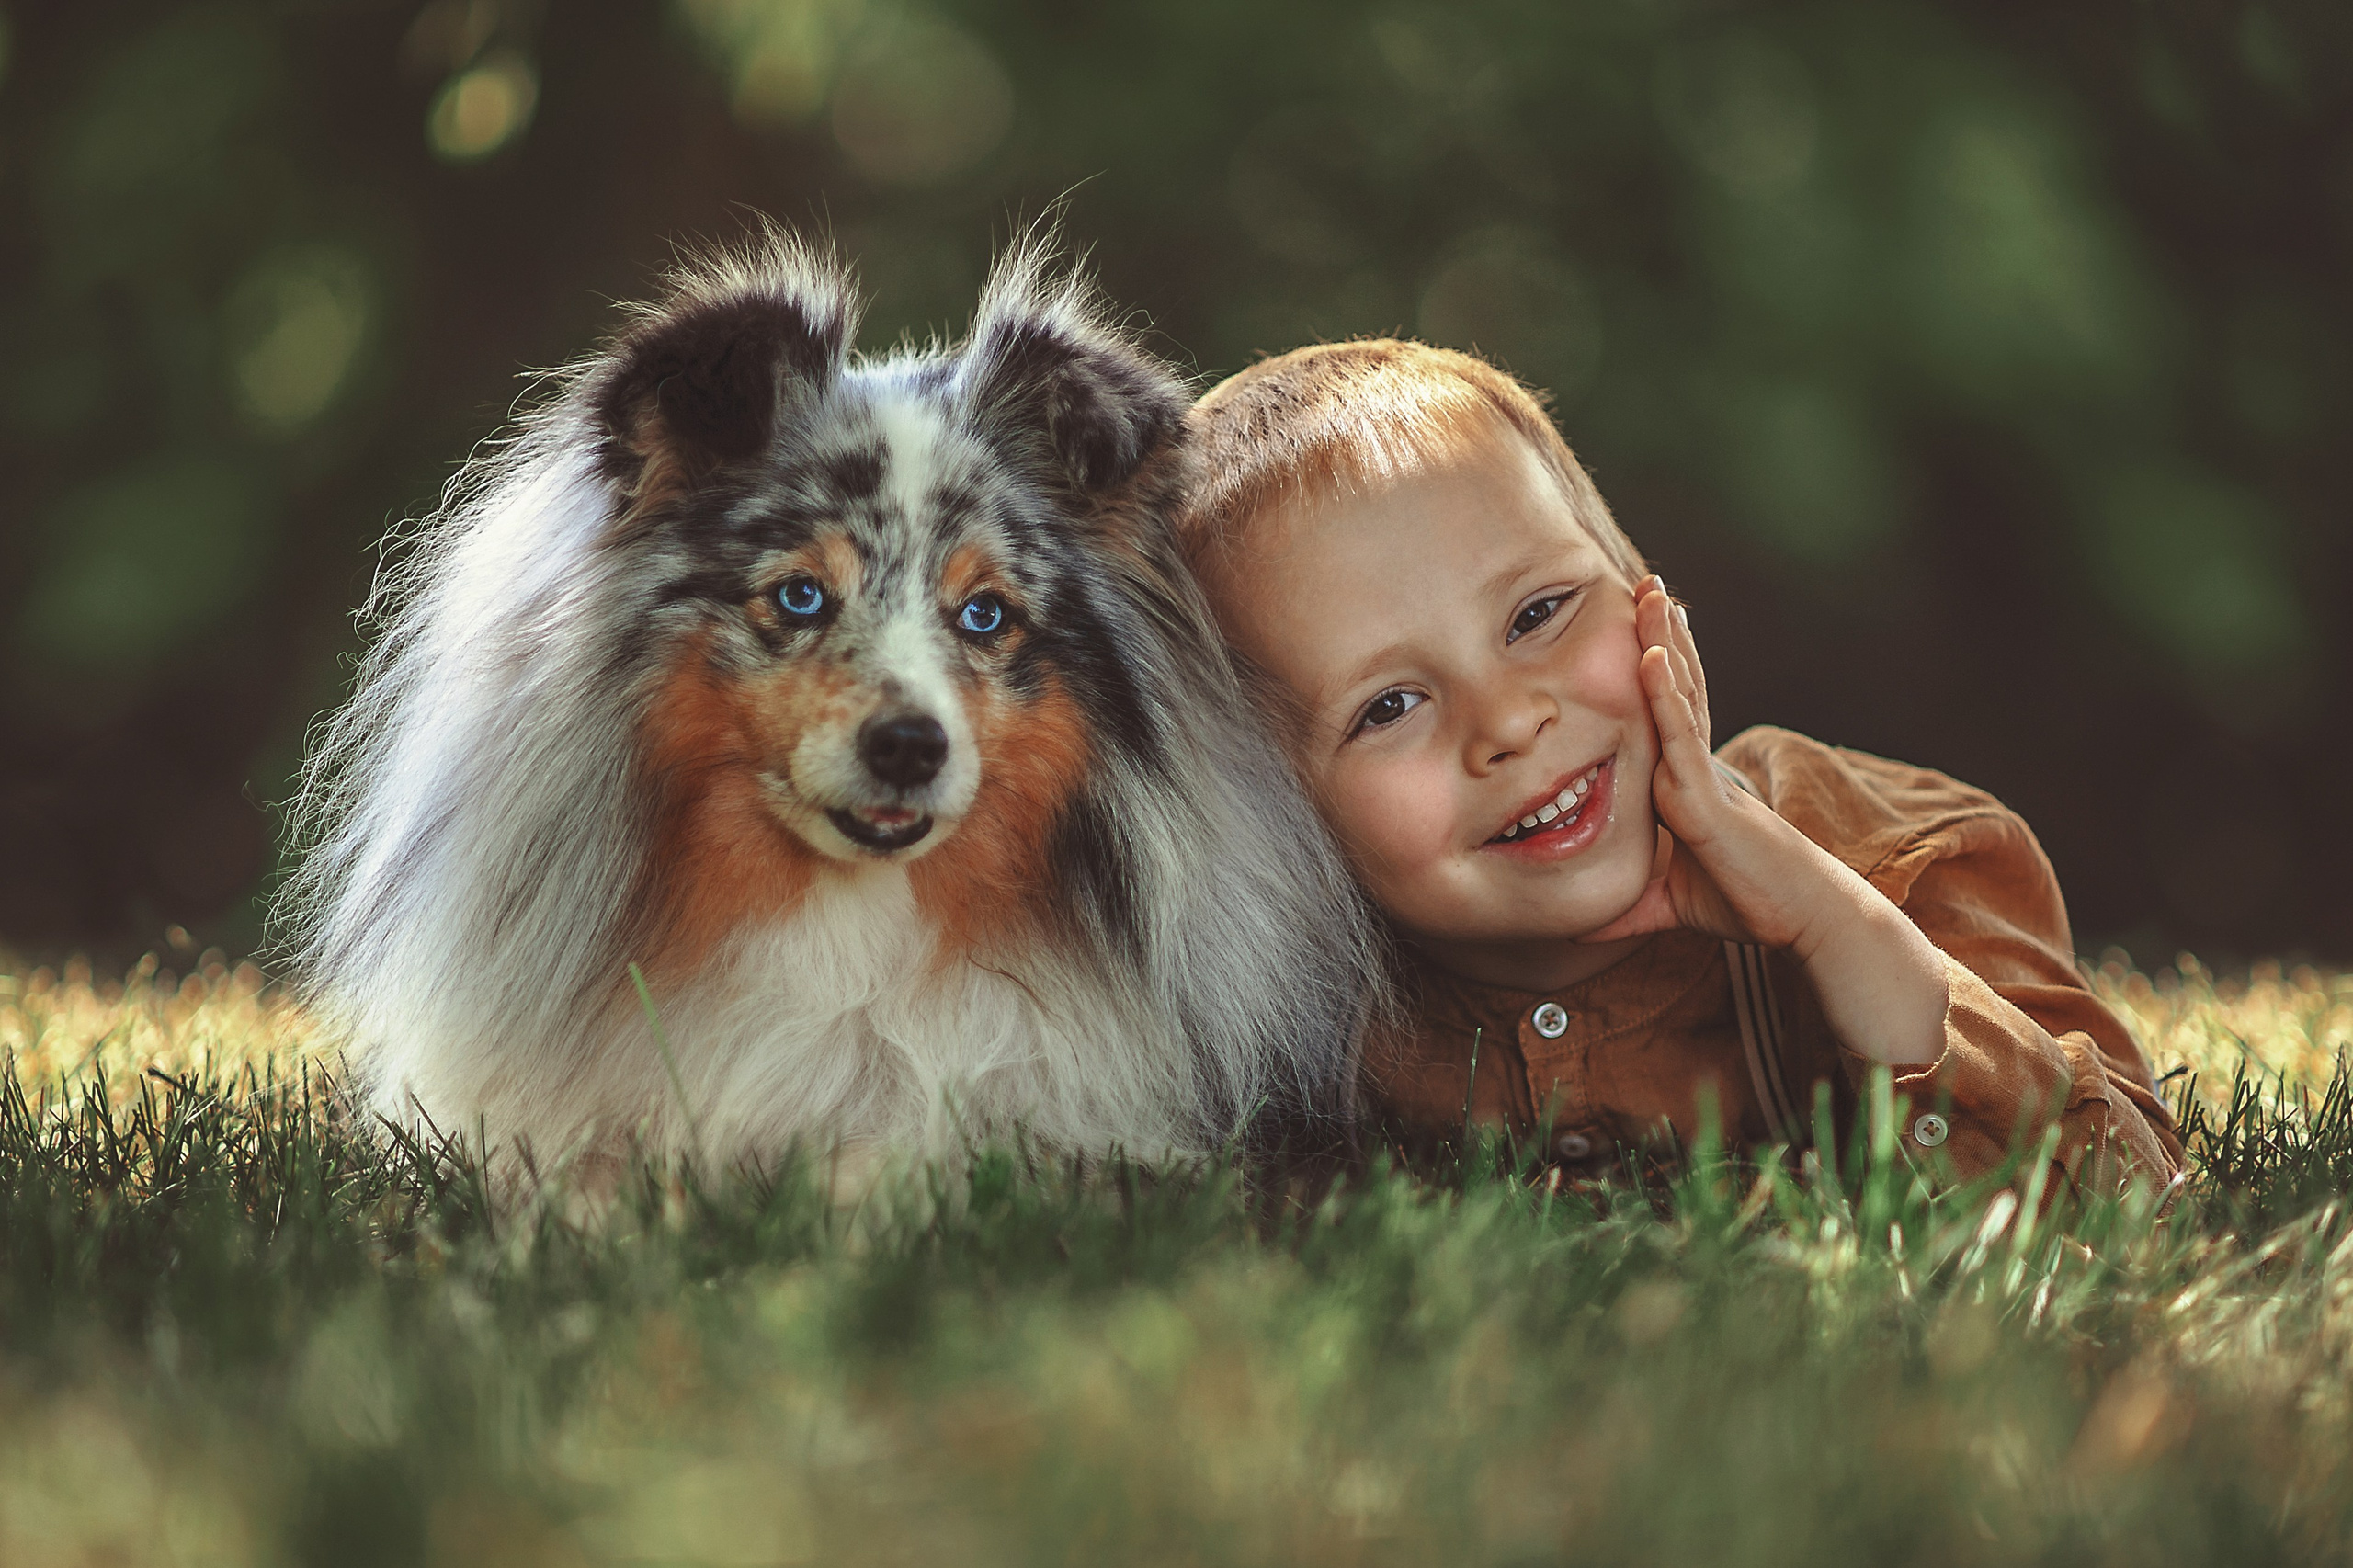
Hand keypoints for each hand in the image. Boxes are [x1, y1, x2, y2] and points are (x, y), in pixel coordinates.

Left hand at [1577, 577, 1810, 946]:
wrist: (1800, 920)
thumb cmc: (1748, 904)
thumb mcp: (1667, 905)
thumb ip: (1626, 907)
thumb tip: (1579, 924)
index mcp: (1687, 782)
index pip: (1667, 715)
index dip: (1655, 669)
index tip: (1639, 627)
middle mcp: (1695, 768)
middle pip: (1676, 688)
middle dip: (1659, 636)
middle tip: (1643, 585)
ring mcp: (1702, 777)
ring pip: (1679, 698)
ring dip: (1663, 643)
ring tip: (1651, 593)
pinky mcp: (1708, 799)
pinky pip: (1682, 738)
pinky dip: (1664, 696)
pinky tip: (1649, 657)